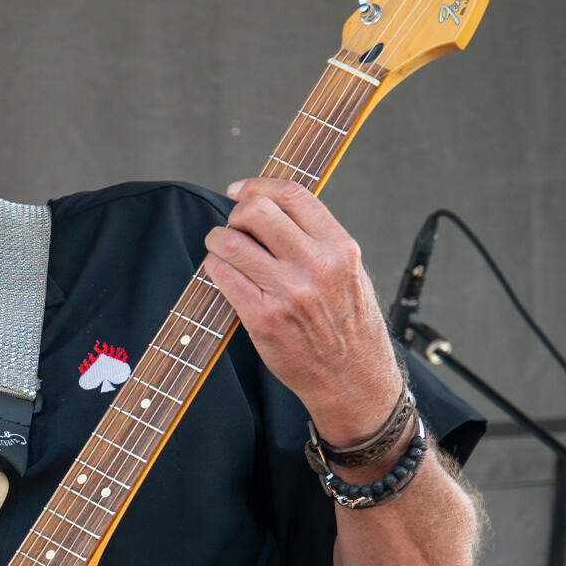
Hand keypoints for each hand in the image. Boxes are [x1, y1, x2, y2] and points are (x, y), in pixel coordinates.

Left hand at [203, 178, 401, 447]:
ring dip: (218, 241)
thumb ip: (319, 240)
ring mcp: (288, 292)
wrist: (352, 380)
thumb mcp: (351, 273)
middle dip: (235, 213)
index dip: (257, 185)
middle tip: (232, 226)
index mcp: (340, 248)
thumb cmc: (349, 326)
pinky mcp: (263, 319)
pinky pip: (223, 277)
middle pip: (256, 211)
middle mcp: (316, 265)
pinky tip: (220, 273)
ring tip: (221, 250)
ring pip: (230, 242)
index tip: (240, 190)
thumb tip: (275, 210)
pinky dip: (213, 269)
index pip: (292, 194)